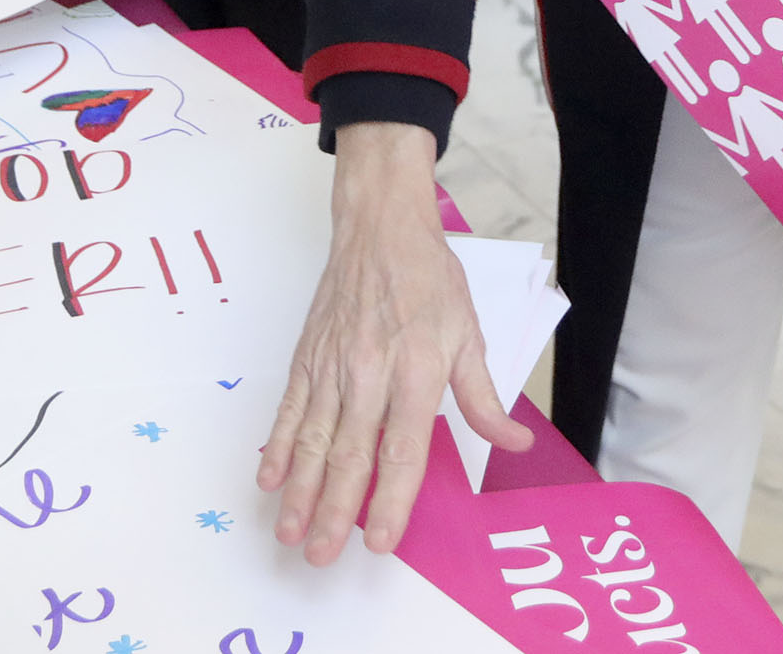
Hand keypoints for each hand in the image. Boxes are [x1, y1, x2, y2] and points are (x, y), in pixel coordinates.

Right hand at [261, 124, 529, 564]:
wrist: (379, 226)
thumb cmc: (428, 278)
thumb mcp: (469, 334)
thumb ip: (484, 398)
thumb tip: (514, 444)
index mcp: (415, 370)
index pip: (401, 449)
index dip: (390, 500)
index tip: (379, 541)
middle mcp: (369, 371)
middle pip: (348, 453)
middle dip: (333, 509)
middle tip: (320, 555)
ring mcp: (332, 365)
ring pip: (312, 437)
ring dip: (299, 489)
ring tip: (289, 530)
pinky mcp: (308, 356)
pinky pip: (289, 408)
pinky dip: (277, 444)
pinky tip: (269, 478)